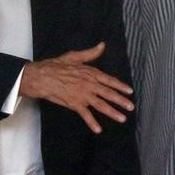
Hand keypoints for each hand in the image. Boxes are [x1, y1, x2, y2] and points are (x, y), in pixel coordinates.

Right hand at [20, 42, 134, 133]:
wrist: (43, 77)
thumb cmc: (57, 65)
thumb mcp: (75, 56)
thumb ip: (91, 53)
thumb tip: (102, 45)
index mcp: (91, 73)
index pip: (110, 80)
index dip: (120, 86)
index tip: (130, 92)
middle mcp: (89, 85)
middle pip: (108, 94)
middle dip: (121, 101)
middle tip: (131, 107)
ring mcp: (83, 95)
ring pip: (101, 105)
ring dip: (112, 112)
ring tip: (122, 118)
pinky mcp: (74, 104)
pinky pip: (85, 115)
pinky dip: (92, 122)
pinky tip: (99, 129)